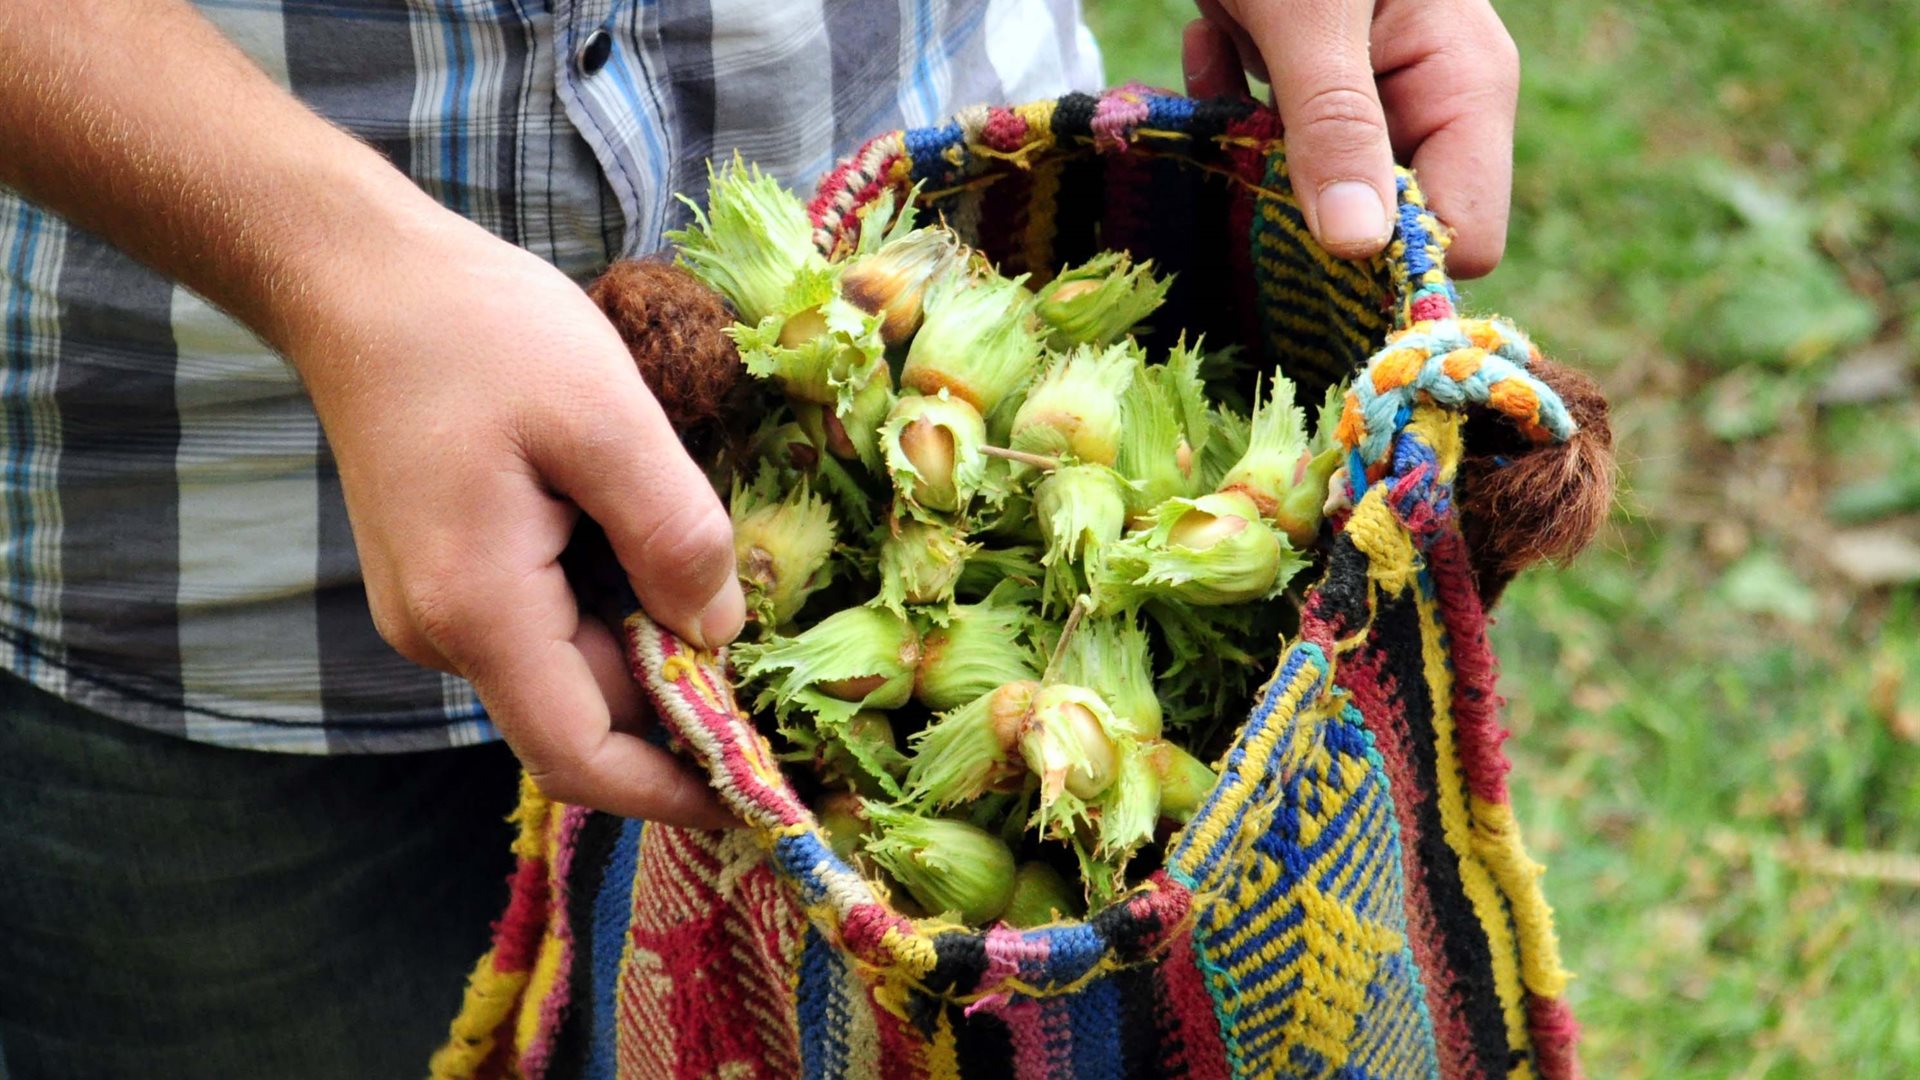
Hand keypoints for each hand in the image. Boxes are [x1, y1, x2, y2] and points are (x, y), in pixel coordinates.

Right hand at [287, 205, 744, 826]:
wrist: (356, 278)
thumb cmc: (479, 332)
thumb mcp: (605, 417)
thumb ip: (674, 534)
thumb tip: (719, 633)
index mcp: (479, 611)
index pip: (582, 757)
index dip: (674, 790)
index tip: (759, 798)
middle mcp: (444, 635)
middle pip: (582, 713)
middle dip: (678, 701)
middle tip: (772, 659)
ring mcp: (435, 608)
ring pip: (568, 666)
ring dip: (645, 643)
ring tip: (711, 575)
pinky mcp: (443, 575)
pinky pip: (544, 622)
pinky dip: (609, 606)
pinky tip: (641, 538)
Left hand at [1183, 0, 1518, 277]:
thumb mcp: (1308, 17)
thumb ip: (1335, 126)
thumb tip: (1361, 247)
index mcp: (1464, 83)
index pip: (1466, 235)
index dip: (1393, 260)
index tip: (1306, 241)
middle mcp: (1428, 93)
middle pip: (1383, 218)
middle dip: (1303, 199)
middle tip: (1247, 138)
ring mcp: (1369, 83)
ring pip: (1314, 181)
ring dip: (1252, 145)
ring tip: (1224, 61)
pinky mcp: (1308, 71)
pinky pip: (1269, 133)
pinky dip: (1227, 100)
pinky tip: (1207, 41)